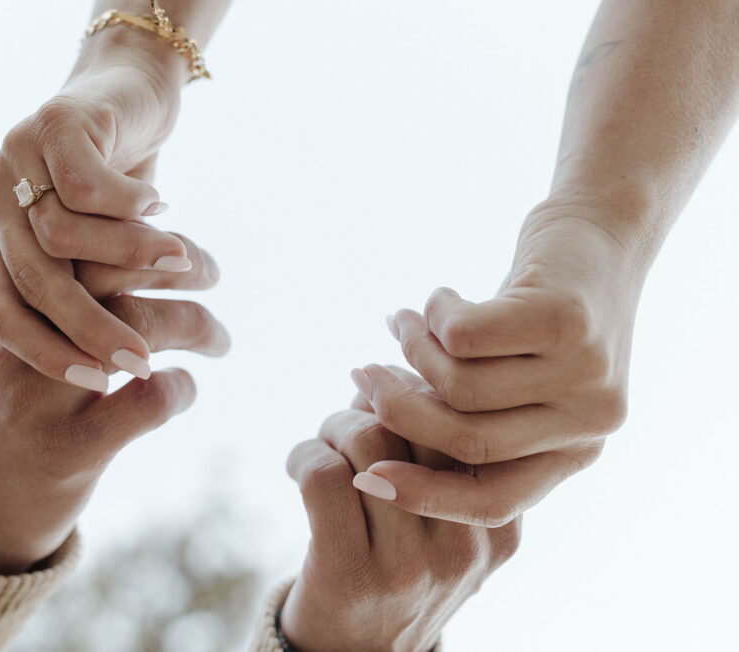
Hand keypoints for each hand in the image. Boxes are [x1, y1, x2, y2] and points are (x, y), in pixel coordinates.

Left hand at [0, 25, 194, 389]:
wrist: (131, 88)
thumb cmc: (118, 179)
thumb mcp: (99, 243)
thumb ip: (88, 289)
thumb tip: (110, 367)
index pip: (2, 314)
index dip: (47, 353)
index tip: (102, 382)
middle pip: (33, 283)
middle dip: (90, 328)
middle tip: (141, 360)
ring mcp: (15, 159)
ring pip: (61, 237)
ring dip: (127, 260)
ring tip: (182, 265)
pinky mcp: (51, 124)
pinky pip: (87, 188)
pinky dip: (130, 208)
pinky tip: (163, 205)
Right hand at [0, 231, 228, 574]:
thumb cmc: (24, 406)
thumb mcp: (23, 337)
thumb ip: (59, 289)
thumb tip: (133, 234)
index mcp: (8, 300)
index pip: (79, 236)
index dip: (140, 227)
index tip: (178, 240)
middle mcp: (21, 338)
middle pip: (109, 269)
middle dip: (176, 261)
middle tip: (213, 274)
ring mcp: (43, 393)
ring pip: (135, 328)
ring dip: (196, 324)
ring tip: (219, 340)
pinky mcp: (72, 447)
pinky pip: (149, 399)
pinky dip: (181, 388)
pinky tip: (182, 389)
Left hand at [280, 407, 519, 650]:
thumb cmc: (400, 568)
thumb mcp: (451, 526)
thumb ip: (447, 461)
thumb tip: (402, 370)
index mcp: (499, 523)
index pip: (466, 421)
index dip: (421, 391)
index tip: (393, 386)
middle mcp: (462, 545)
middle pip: (418, 421)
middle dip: (376, 398)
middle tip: (355, 406)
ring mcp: (407, 565)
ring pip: (367, 439)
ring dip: (334, 423)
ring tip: (327, 440)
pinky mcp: (349, 573)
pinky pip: (323, 474)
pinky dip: (304, 453)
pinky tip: (301, 466)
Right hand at [352, 200, 636, 525]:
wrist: (604, 229)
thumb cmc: (541, 310)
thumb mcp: (515, 375)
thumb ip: (469, 412)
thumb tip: (374, 424)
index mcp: (574, 450)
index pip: (494, 501)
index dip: (424, 495)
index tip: (365, 477)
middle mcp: (590, 422)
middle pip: (466, 442)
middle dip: (399, 409)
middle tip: (364, 374)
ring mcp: (586, 373)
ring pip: (459, 385)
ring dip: (415, 349)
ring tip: (405, 321)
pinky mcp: (568, 321)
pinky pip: (465, 337)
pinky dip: (436, 315)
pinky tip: (440, 298)